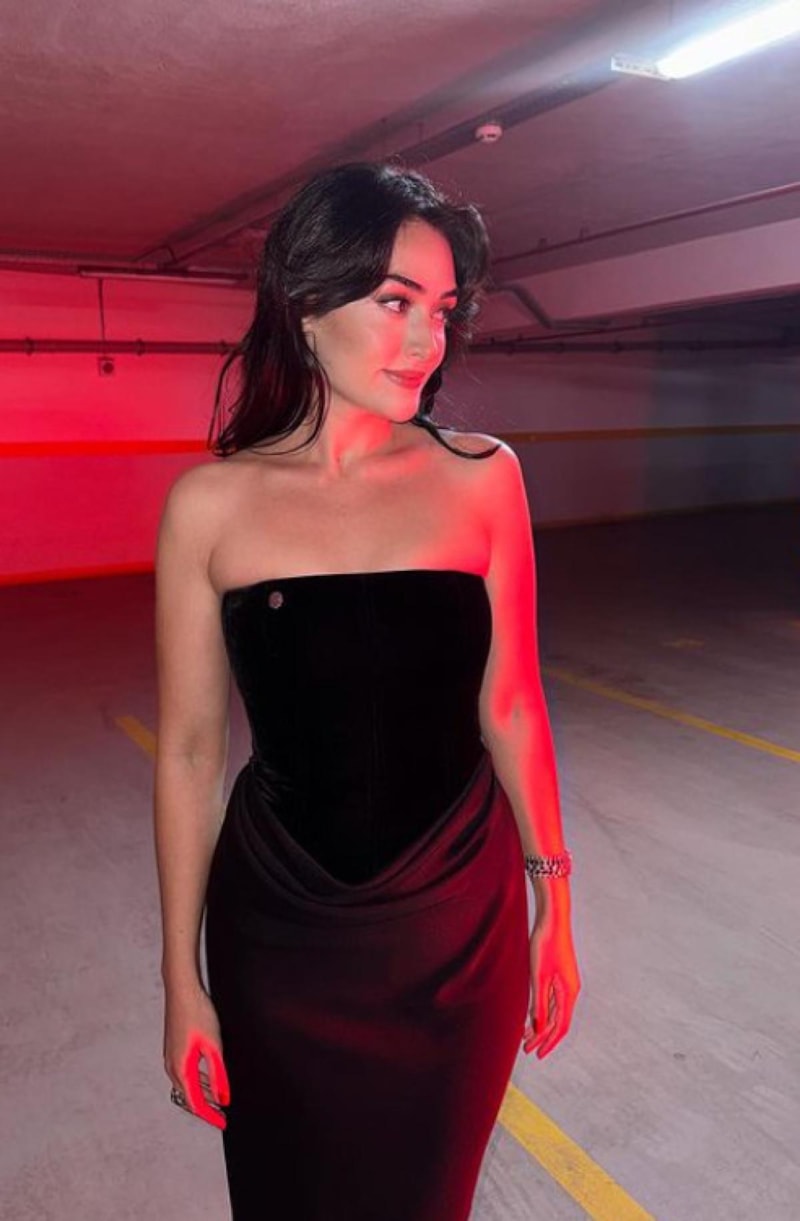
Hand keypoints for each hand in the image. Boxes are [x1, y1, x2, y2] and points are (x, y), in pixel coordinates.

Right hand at [163, 980, 229, 1129]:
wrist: (181, 990)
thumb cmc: (197, 1014)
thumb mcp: (213, 1046)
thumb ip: (218, 1074)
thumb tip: (223, 1097)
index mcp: (181, 1069)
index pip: (195, 1102)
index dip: (210, 1115)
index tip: (223, 1123)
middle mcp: (172, 1066)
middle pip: (188, 1097)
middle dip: (205, 1108)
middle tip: (221, 1116)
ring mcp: (171, 1057)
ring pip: (186, 1085)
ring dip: (200, 1095)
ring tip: (217, 1101)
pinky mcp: (174, 1049)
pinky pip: (184, 1074)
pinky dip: (196, 1082)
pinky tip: (207, 1078)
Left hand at [522, 917, 580, 1058]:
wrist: (552, 919)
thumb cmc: (545, 946)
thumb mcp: (538, 977)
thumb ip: (539, 1004)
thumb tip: (539, 1029)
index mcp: (569, 993)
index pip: (561, 1027)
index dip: (549, 1043)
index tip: (537, 1055)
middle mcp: (571, 990)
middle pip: (558, 1021)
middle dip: (542, 1037)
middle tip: (526, 1049)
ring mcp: (566, 982)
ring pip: (555, 1011)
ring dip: (541, 1025)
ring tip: (524, 1036)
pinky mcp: (559, 974)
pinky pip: (552, 1000)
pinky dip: (542, 1011)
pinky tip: (530, 1015)